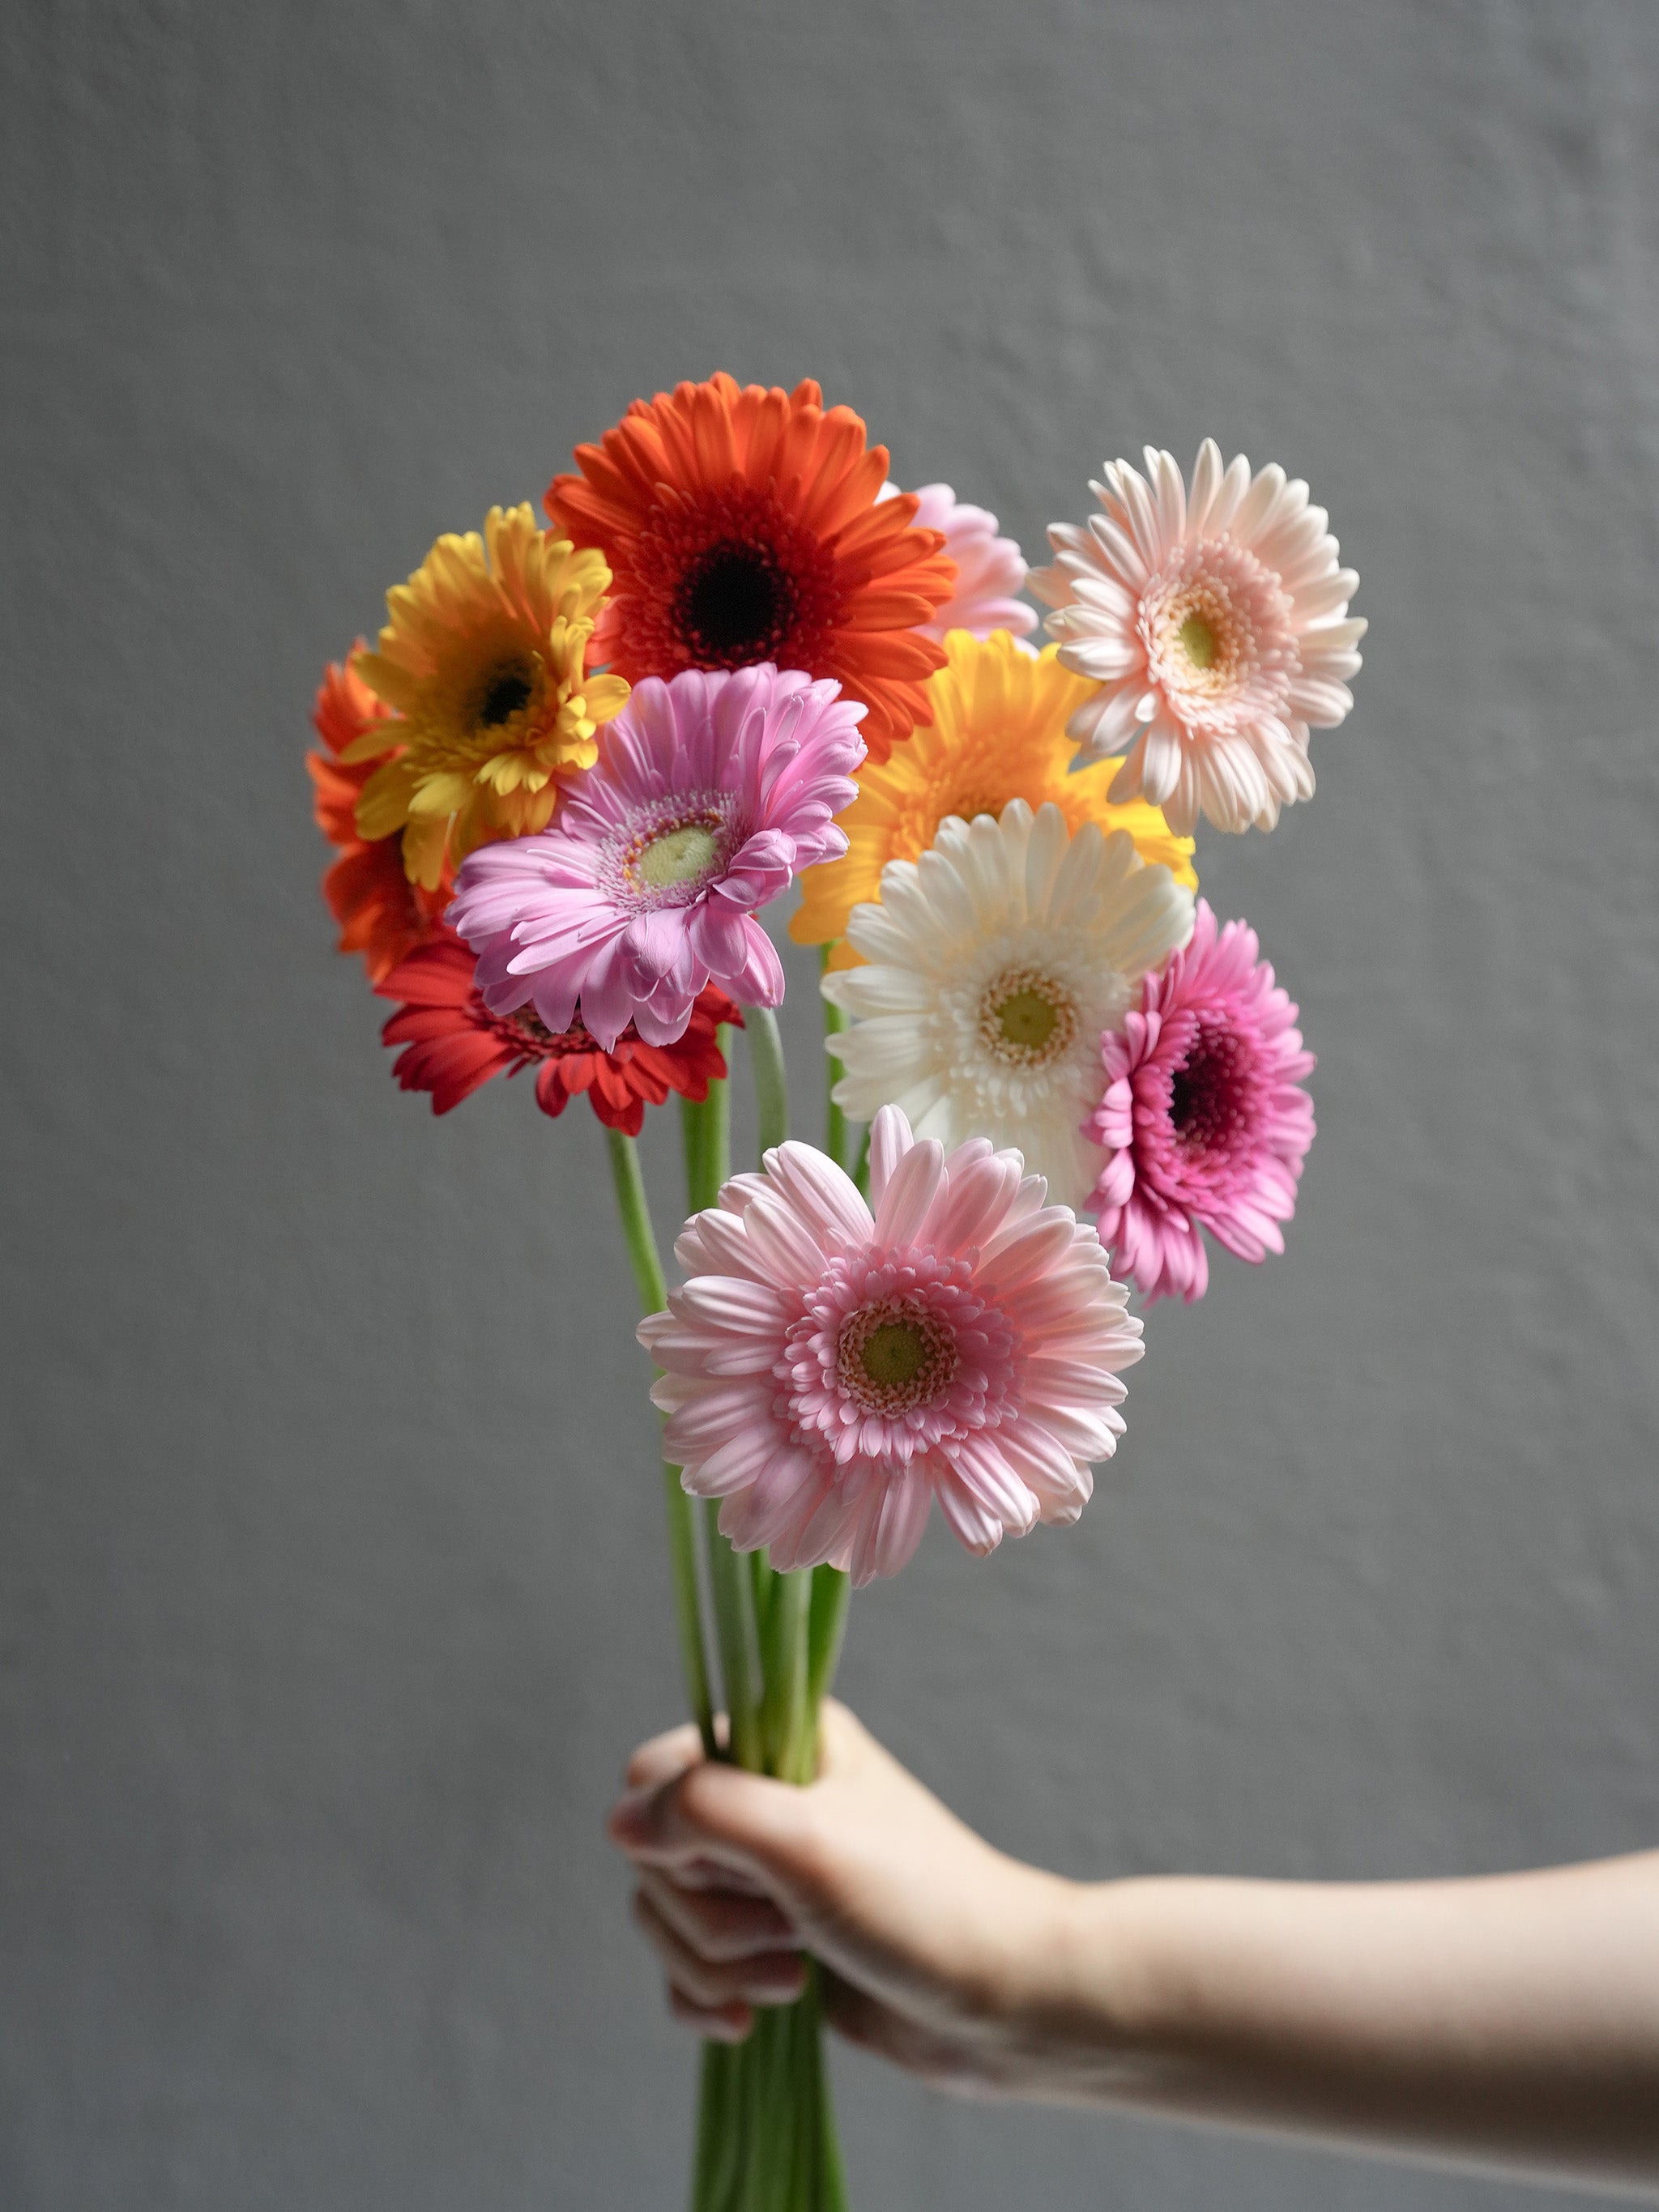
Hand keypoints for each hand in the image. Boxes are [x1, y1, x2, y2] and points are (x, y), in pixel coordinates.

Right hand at [607, 1699, 1081, 2095]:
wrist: (1000, 2003)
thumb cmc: (921, 1907)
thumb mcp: (809, 1840)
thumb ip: (704, 1810)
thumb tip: (620, 1820)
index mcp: (782, 1742)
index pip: (656, 1775)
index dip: (676, 1835)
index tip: (741, 1866)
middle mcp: (767, 1801)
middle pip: (654, 1857)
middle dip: (705, 1916)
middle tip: (786, 1928)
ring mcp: (766, 1877)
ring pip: (666, 1920)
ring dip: (715, 1964)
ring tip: (791, 1976)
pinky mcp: (767, 1946)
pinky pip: (685, 1973)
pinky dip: (706, 2001)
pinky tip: (754, 2019)